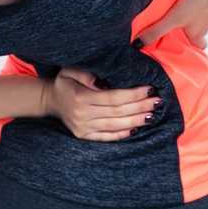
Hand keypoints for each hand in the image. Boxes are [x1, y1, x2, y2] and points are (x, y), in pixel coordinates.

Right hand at [43, 67, 160, 141]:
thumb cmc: (64, 82)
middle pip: (118, 112)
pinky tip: (136, 128)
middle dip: (140, 106)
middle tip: (157, 101)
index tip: (149, 89)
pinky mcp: (84, 136)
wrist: (49, 100)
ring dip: (136, 120)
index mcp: (81, 98)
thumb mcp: (70, 71)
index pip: (114, 97)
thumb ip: (87, 74)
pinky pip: (107, 137)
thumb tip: (104, 82)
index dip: (133, 95)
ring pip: (115, 126)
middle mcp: (83, 115)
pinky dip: (122, 134)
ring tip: (152, 115)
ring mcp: (84, 128)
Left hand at [134, 0, 207, 49]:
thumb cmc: (200, 6)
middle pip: (193, 36)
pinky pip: (196, 9)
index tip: (173, 49)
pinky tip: (180, 0)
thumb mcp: (173, 20)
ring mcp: (206, 16)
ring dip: (185, 20)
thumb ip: (156, 31)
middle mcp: (202, 30)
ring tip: (170, 15)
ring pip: (194, 22)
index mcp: (195, 38)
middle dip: (184, 34)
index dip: (184, 51)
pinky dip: (189, 7)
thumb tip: (138, 44)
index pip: (191, 50)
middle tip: (170, 31)